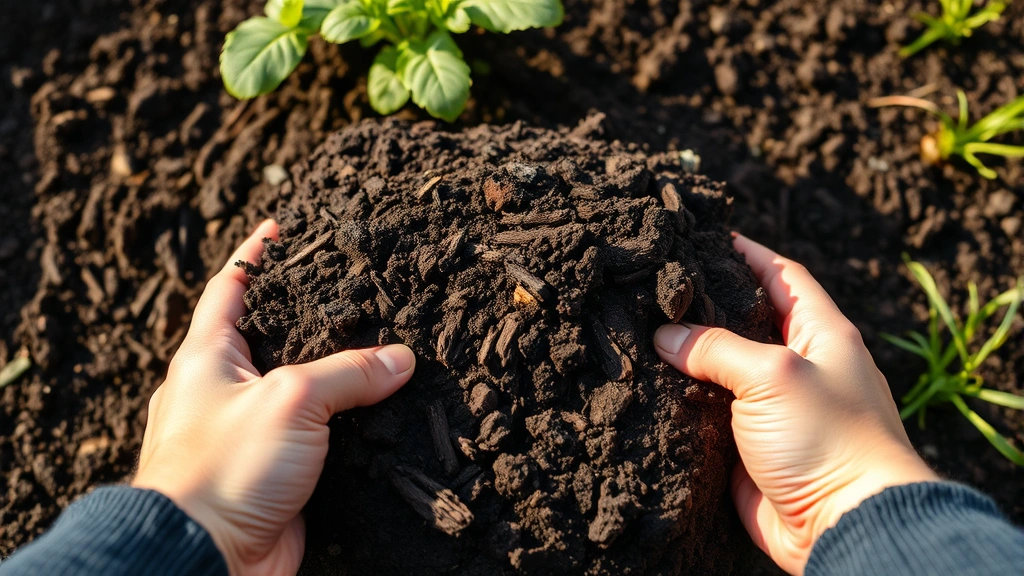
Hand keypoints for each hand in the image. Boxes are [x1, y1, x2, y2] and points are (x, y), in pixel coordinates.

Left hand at [132, 220, 415, 575]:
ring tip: (378, 348)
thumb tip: (401, 359)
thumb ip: (349, 372)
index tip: (282, 228)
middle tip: (352, 290)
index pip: (232, 287)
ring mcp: (249, 433)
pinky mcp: (275, 472)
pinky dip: (345, 424)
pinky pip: (316, 436)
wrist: (207, 558)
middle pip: (271, 337)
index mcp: (208, 358)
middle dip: (309, 314)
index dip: (257, 256)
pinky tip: (378, 417)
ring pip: (299, 389)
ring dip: (334, 373)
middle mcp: (225, 391)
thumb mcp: (291, 400)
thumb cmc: (224, 468)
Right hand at [653, 234, 936, 574]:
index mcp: (821, 335)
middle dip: (706, 306)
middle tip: (659, 287)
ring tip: (642, 334)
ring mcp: (775, 410)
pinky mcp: (751, 449)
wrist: (847, 526)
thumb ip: (717, 349)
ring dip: (689, 359)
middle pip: (747, 323)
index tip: (707, 237)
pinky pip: (711, 417)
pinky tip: (649, 391)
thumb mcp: (774, 375)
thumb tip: (666, 336)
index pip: (782, 276)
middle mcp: (799, 367)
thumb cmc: (829, 439)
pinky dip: (684, 404)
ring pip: (723, 372)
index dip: (748, 254)